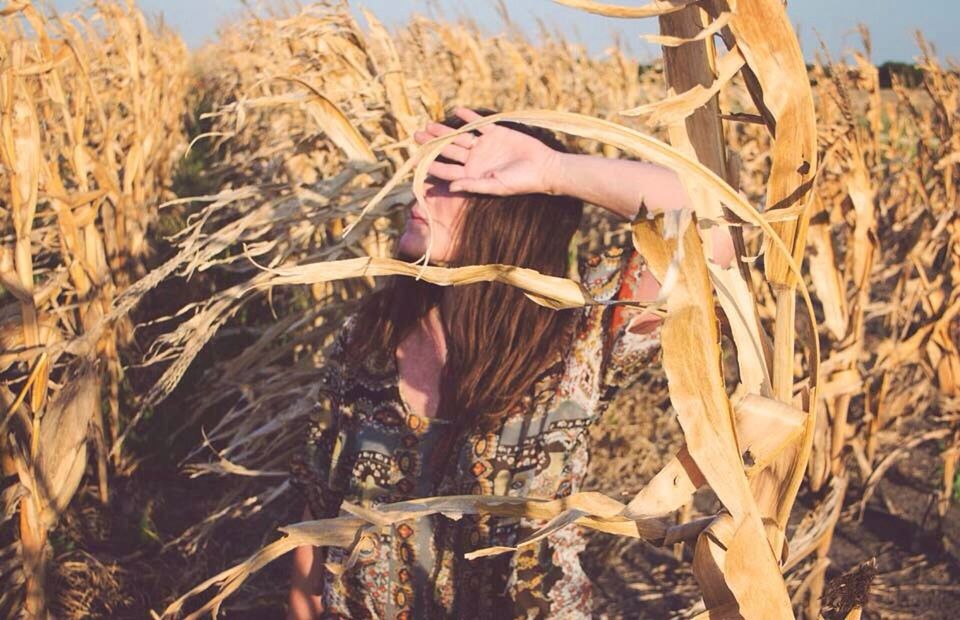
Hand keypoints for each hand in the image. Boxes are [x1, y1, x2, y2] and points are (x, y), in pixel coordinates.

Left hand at [413, 107, 560, 196]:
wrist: (544, 168)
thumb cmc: (520, 182)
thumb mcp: (495, 186)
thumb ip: (472, 185)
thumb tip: (450, 187)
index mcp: (472, 174)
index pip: (447, 170)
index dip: (431, 165)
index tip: (415, 160)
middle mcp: (475, 160)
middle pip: (448, 150)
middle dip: (432, 144)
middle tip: (416, 136)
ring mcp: (484, 145)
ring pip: (459, 137)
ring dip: (444, 131)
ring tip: (429, 125)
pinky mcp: (495, 132)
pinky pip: (478, 123)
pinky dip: (468, 117)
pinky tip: (456, 111)